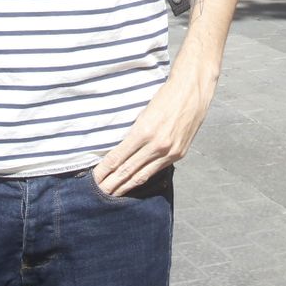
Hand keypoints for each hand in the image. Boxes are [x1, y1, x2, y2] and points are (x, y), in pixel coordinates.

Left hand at [92, 66, 215, 195]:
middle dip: (111, 184)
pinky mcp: (179, 154)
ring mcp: (169, 152)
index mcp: (144, 131)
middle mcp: (157, 145)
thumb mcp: (143, 112)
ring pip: (142, 176)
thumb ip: (132, 133)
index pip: (118, 158)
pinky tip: (135, 184)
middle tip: (98, 195)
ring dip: (126, 187)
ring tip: (113, 195)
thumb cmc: (165, 96)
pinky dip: (143, 178)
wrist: (192, 91)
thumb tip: (118, 150)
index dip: (104, 171)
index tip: (93, 179)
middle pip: (128, 171)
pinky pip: (157, 170)